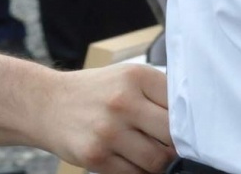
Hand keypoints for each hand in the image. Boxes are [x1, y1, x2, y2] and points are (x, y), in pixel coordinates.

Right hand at [39, 64, 174, 173]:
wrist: (46, 104)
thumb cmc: (95, 92)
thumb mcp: (125, 78)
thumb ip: (157, 95)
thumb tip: (193, 122)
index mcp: (135, 77)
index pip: (180, 106)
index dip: (186, 122)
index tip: (186, 128)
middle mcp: (122, 101)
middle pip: (172, 137)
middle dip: (174, 145)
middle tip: (168, 144)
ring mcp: (108, 131)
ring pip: (156, 161)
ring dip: (157, 162)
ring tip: (148, 152)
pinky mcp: (95, 157)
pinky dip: (138, 172)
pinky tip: (130, 159)